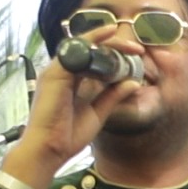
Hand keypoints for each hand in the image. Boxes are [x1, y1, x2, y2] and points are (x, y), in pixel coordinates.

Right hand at [0, 27, 143, 188]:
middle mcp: (64, 72)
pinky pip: (74, 50)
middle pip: (90, 49)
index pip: (94, 59)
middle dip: (116, 45)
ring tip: (130, 46)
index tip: (137, 55)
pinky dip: (92, 41)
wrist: (49, 150)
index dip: (115, 53)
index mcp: (73, 81)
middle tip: (138, 48)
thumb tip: (133, 82)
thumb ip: (113, 96)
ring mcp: (57, 71)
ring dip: (108, 42)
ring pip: (84, 45)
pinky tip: (109, 38)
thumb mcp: (99, 112)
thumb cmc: (68, 135)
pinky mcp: (54, 73)